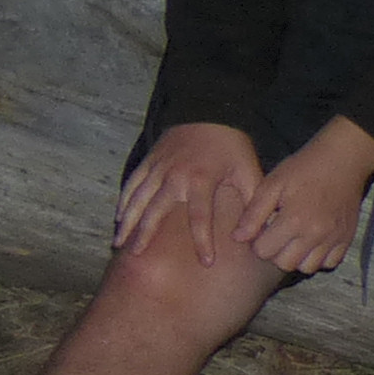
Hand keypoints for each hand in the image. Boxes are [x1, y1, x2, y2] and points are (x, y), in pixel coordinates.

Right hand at [114, 121, 264, 269]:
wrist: (210, 112)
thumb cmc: (232, 146)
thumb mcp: (249, 171)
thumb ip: (253, 203)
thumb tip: (254, 234)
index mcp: (201, 180)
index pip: (199, 217)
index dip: (203, 241)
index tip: (205, 262)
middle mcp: (175, 176)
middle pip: (155, 210)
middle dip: (146, 235)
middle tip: (138, 257)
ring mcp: (158, 168)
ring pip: (138, 198)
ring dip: (128, 221)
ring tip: (119, 242)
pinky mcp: (150, 162)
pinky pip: (133, 183)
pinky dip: (125, 201)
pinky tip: (119, 217)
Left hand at [233, 119, 373, 277]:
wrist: (342, 160)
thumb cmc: (303, 169)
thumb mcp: (272, 185)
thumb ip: (253, 214)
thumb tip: (238, 238)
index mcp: (294, 221)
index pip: (264, 251)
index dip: (257, 242)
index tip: (261, 230)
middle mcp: (316, 235)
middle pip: (285, 264)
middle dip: (274, 253)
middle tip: (274, 235)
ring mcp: (334, 239)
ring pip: (308, 267)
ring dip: (296, 258)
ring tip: (292, 240)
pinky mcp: (347, 238)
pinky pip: (330, 263)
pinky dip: (318, 258)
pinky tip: (310, 242)